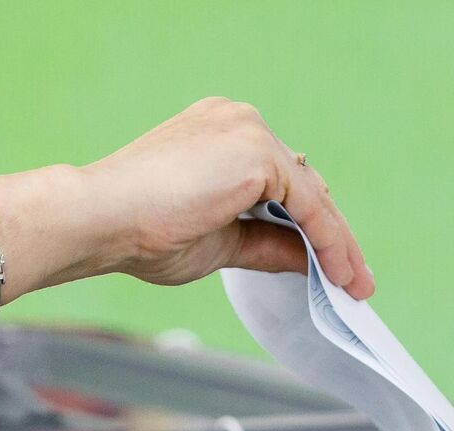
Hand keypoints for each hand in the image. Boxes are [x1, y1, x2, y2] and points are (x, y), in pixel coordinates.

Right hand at [82, 97, 373, 298]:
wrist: (100, 218)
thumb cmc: (137, 230)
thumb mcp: (219, 243)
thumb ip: (265, 245)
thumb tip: (307, 260)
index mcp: (220, 135)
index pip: (280, 179)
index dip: (309, 222)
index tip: (330, 261)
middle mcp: (238, 122)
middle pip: (303, 183)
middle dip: (329, 233)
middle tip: (352, 278)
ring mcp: (249, 131)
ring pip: (312, 194)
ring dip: (337, 242)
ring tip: (353, 284)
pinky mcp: (258, 153)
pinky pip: (311, 206)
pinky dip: (330, 242)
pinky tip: (338, 274)